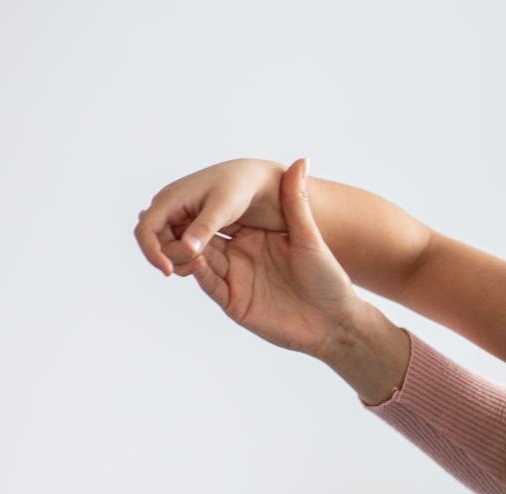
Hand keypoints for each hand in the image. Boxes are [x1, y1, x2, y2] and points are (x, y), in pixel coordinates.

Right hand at [135, 158, 286, 275]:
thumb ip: (205, 228)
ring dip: (181, 259)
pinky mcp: (191, 225)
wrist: (255, 180)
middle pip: (156, 243)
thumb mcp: (223, 207)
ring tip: (204, 263)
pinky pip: (182, 246)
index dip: (152, 252)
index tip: (168, 271)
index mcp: (170, 199)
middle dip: (173, 257)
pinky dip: (191, 256)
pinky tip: (207, 259)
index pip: (145, 230)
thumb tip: (187, 249)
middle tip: (200, 264)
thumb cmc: (240, 187)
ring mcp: (178, 217)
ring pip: (168, 247)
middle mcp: (169, 208)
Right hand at [168, 158, 375, 360]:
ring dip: (182, 250)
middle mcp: (239, 256)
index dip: (194, 213)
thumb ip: (298, 201)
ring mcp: (235, 280)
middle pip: (195, 240)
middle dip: (178, 231)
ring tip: (180, 241)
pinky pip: (210, 284)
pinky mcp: (235, 302)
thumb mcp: (310, 237)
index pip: (211, 222)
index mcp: (251, 237)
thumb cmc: (329, 279)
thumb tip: (302, 160)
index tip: (182, 200)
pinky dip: (199, 272)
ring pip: (196, 261)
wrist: (337, 320)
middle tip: (168, 222)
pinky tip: (194, 261)